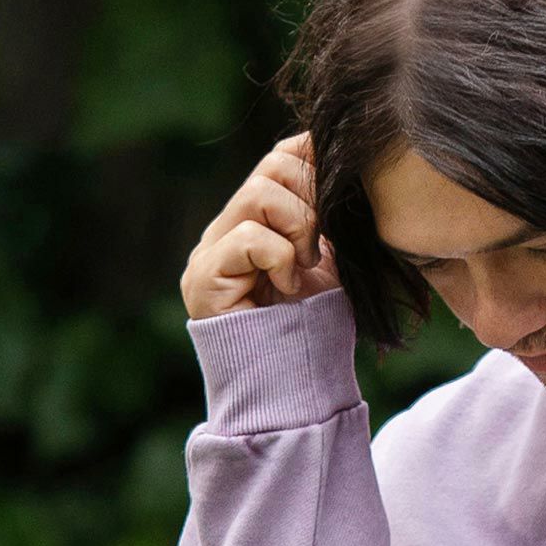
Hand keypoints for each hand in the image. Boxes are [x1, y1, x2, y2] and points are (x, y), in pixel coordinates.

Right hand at [180, 130, 342, 319]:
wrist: (295, 387)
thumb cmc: (314, 330)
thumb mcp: (331, 264)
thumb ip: (327, 219)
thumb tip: (341, 163)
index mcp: (255, 222)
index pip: (279, 158)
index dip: (312, 160)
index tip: (343, 185)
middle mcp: (225, 229)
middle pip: (270, 169)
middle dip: (311, 200)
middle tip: (322, 245)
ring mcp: (209, 252)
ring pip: (258, 196)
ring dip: (298, 230)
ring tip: (306, 267)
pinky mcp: (203, 278)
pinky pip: (248, 238)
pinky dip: (279, 259)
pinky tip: (286, 287)